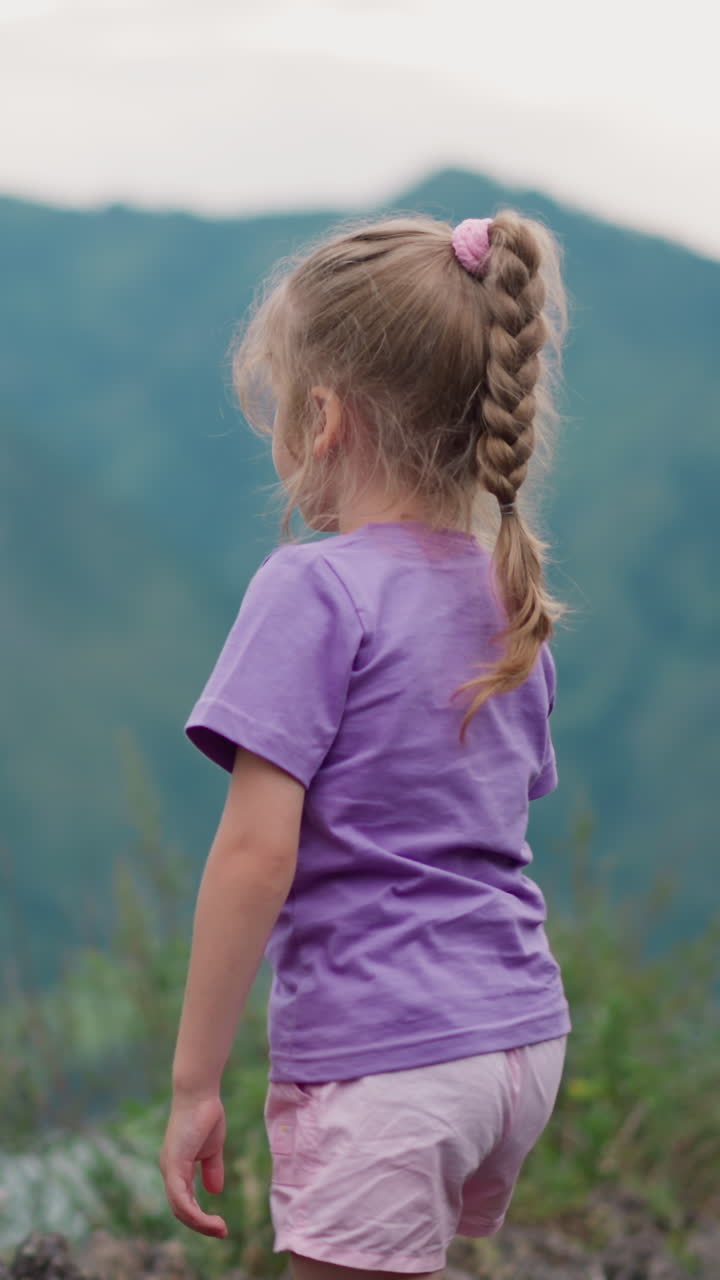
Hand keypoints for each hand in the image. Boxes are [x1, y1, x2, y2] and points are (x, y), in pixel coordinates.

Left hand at [159, 1092, 228, 1237]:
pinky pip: (180, 1198)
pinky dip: (194, 1214)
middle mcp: (169, 1172)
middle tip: (221, 1231)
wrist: (200, 1095)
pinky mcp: (174, 1165)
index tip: (220, 1226)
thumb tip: (215, 1192)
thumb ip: (212, 1170)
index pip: (184, 1202)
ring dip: (200, 1223)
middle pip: (180, 1210)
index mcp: (177, 1169)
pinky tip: (209, 1220)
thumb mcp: (212, 1150)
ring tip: (219, 1229)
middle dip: (201, 1225)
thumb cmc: (206, 1116)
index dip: (200, 1217)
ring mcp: (169, 1170)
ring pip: (180, 1209)